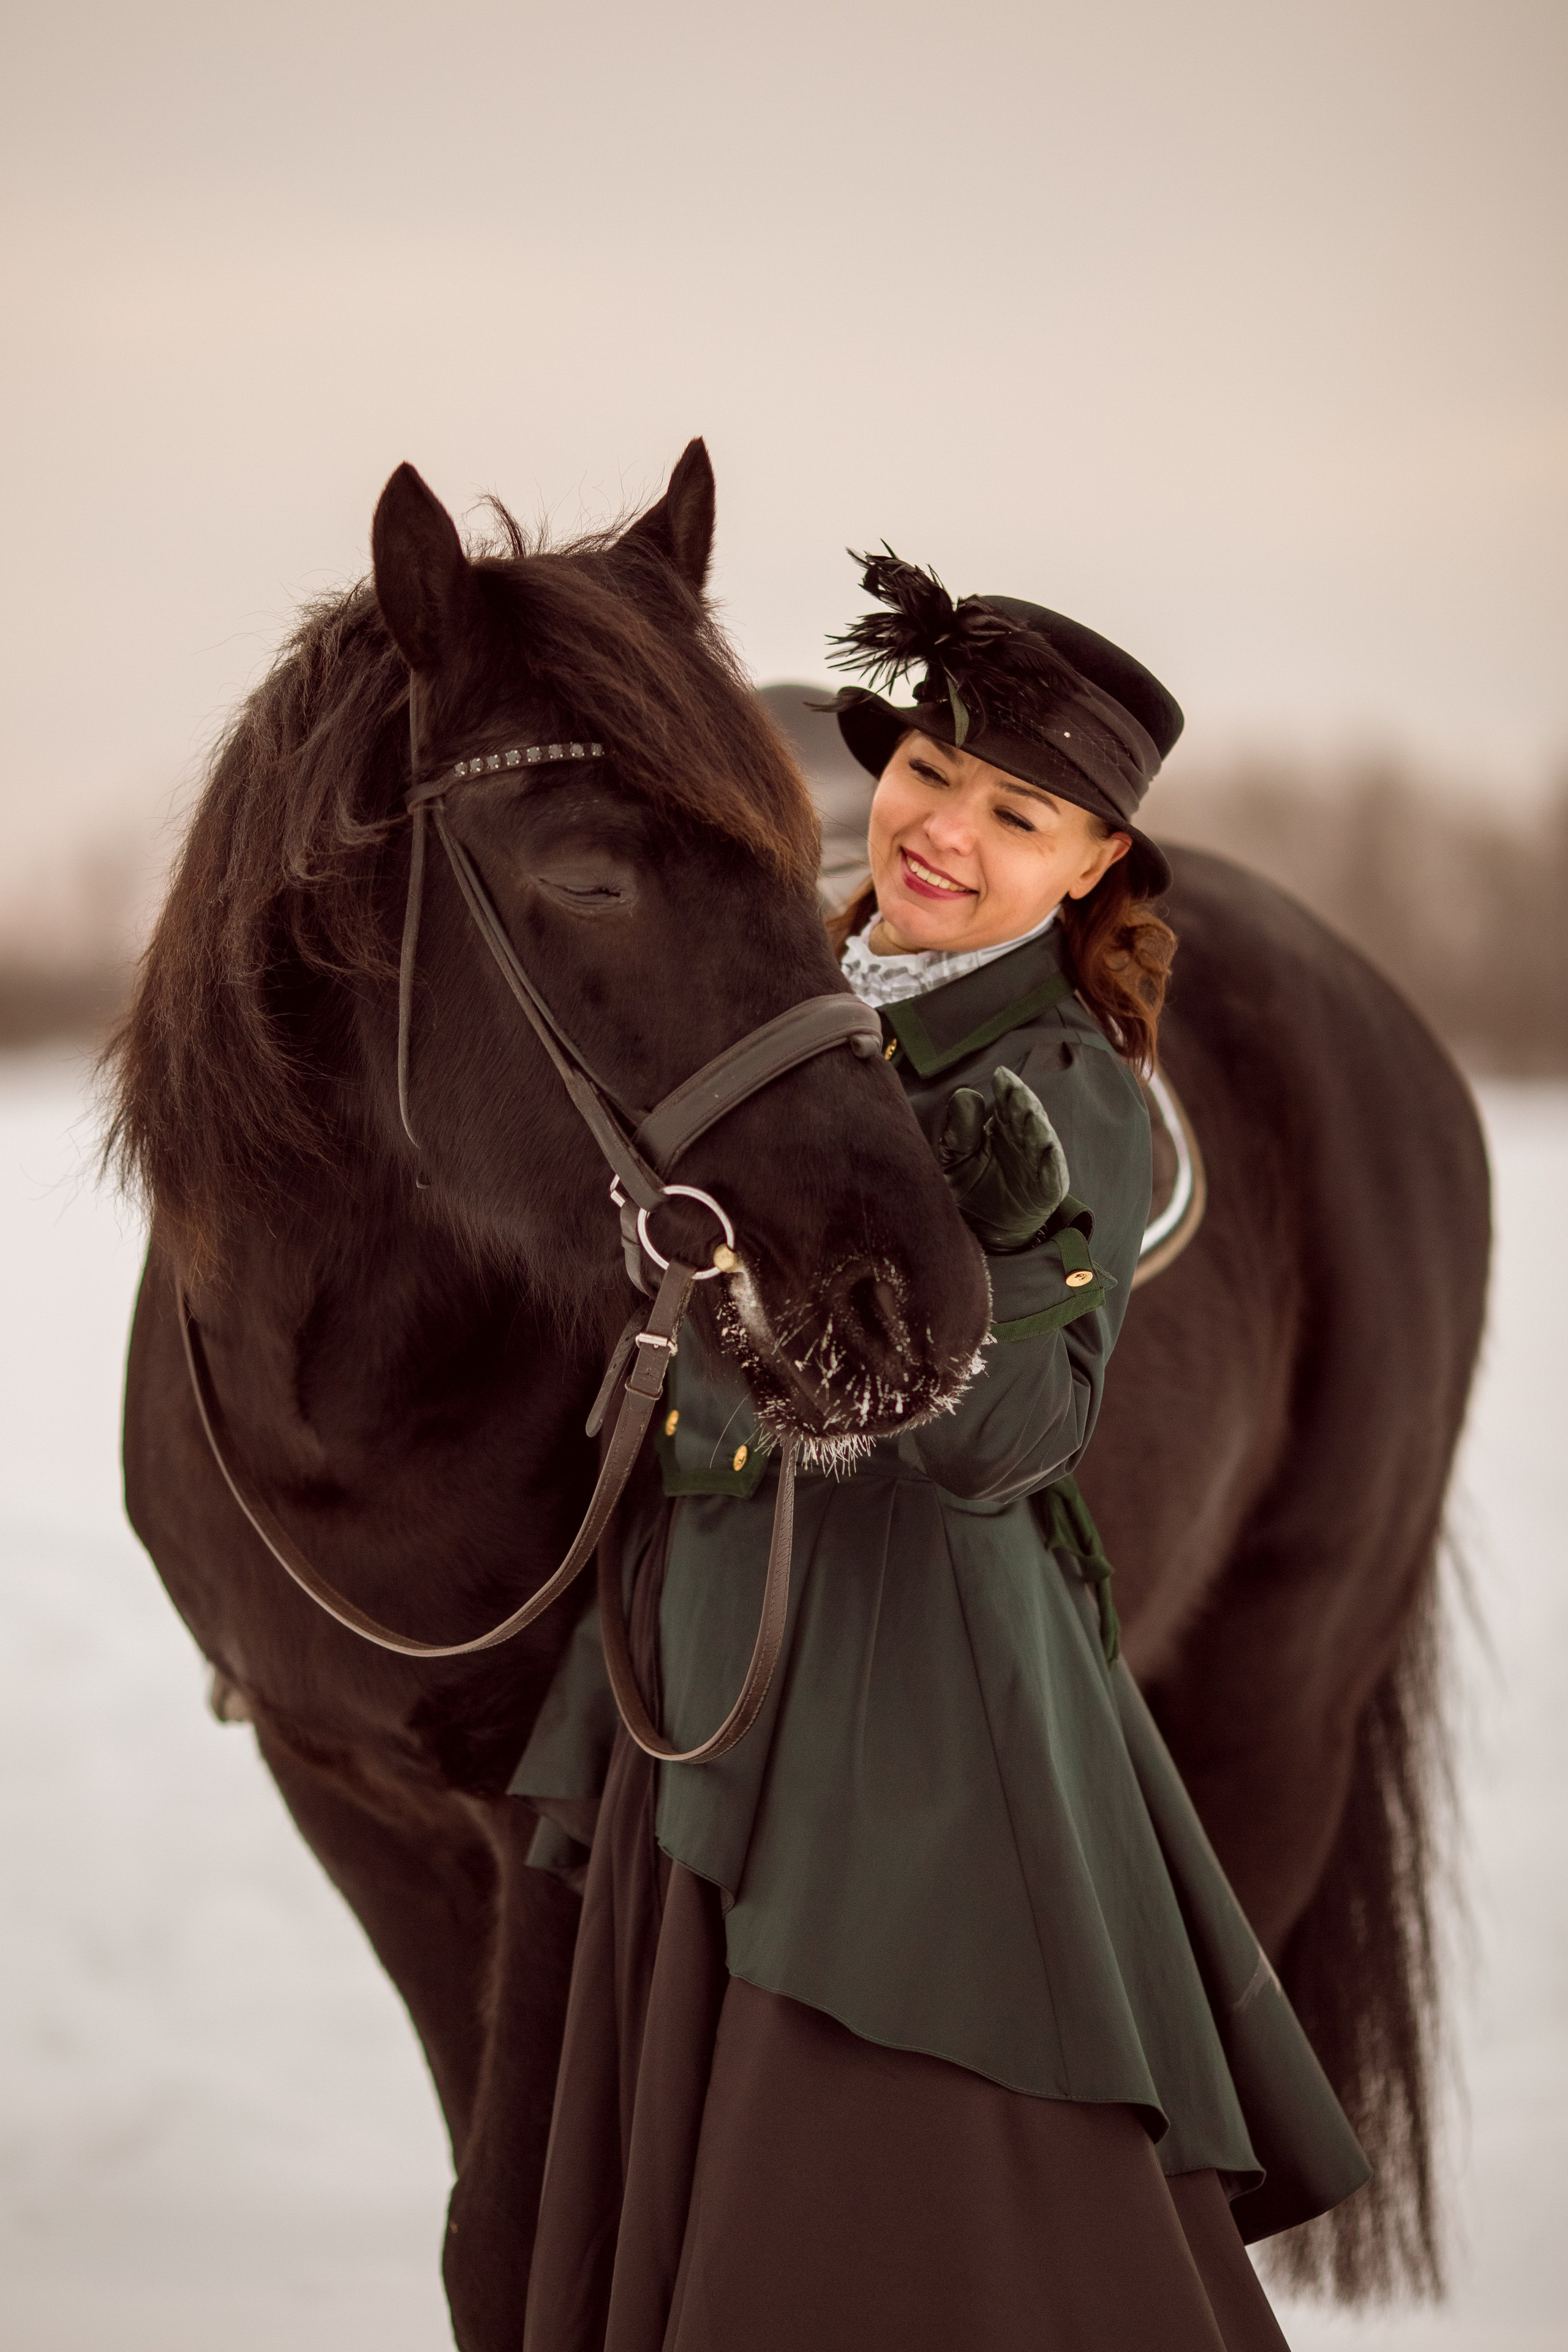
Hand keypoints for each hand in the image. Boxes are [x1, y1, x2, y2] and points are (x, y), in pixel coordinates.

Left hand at [938, 1066, 1069, 1252]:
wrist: (980, 1227)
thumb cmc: (968, 1185)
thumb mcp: (954, 1158)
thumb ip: (958, 1130)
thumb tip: (966, 1093)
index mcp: (1004, 1125)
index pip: (1008, 1101)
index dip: (1007, 1088)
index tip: (1000, 1075)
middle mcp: (1026, 1139)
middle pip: (1029, 1115)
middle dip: (1024, 1103)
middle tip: (1016, 1092)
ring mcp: (1040, 1163)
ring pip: (1044, 1140)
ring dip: (1039, 1128)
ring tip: (1031, 1117)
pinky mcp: (1048, 1190)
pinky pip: (1053, 1175)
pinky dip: (1052, 1163)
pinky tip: (1049, 1150)